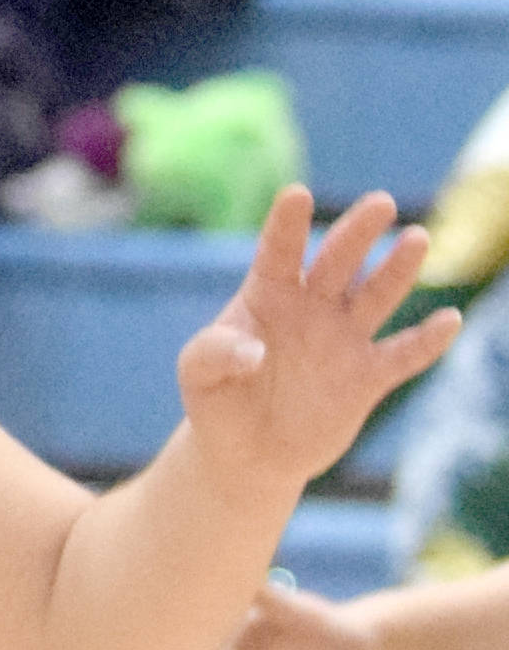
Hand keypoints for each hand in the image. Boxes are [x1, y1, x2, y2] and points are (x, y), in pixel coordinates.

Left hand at [176, 188, 458, 502]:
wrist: (249, 455)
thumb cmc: (217, 401)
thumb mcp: (198, 374)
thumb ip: (216, 353)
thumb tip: (254, 352)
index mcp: (267, 292)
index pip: (279, 250)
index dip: (287, 223)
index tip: (297, 195)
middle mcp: (310, 305)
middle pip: (338, 259)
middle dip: (358, 231)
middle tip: (380, 203)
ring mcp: (342, 338)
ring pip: (376, 294)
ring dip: (397, 268)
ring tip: (417, 238)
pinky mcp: (367, 378)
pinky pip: (402, 354)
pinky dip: (427, 340)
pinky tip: (450, 320)